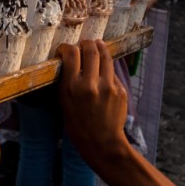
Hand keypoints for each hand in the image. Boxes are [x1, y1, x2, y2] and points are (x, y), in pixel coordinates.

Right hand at [58, 40, 127, 163]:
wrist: (101, 142)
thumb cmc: (77, 123)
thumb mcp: (64, 101)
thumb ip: (66, 80)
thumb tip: (69, 60)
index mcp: (72, 86)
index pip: (70, 53)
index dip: (66, 47)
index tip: (64, 50)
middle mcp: (90, 84)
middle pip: (90, 50)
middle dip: (86, 43)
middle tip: (84, 43)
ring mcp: (108, 86)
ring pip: (105, 56)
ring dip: (100, 48)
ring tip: (97, 44)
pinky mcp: (120, 90)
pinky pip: (113, 73)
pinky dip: (107, 69)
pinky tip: (104, 70)